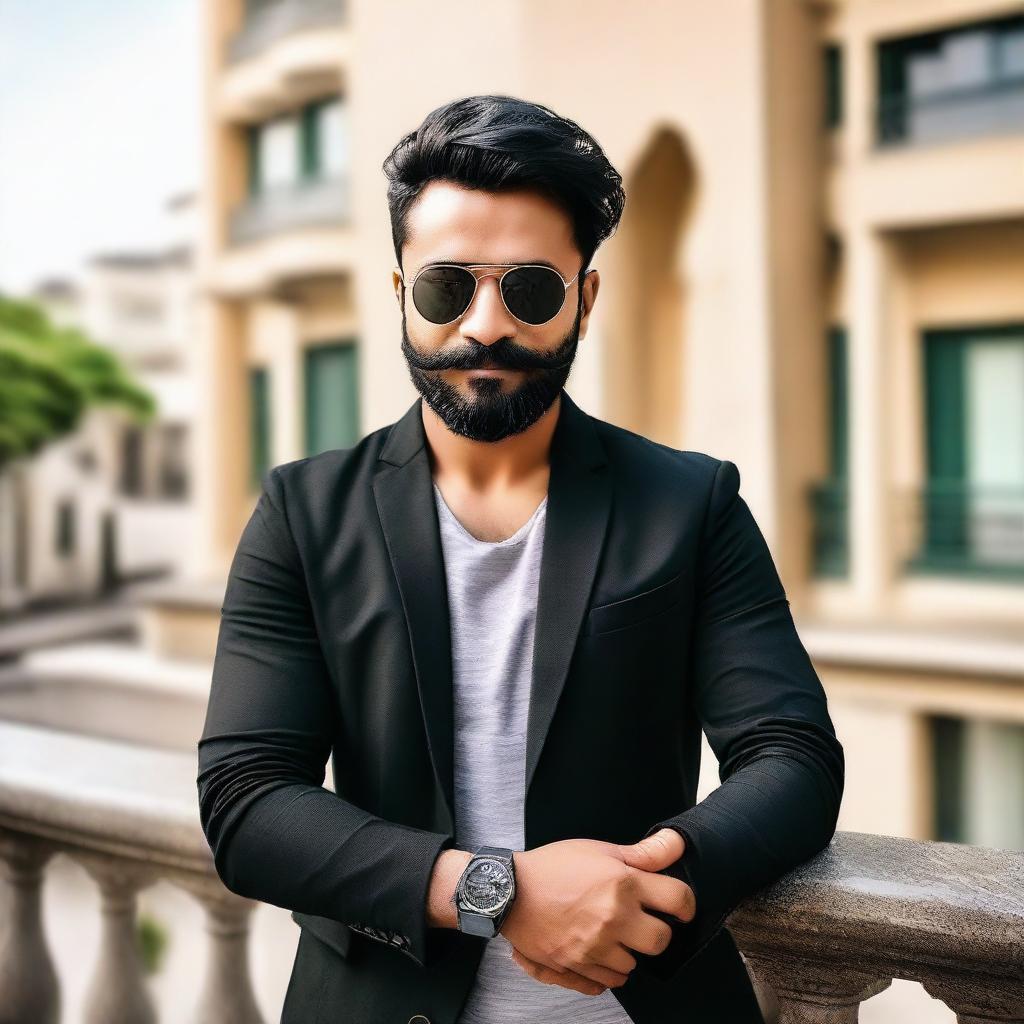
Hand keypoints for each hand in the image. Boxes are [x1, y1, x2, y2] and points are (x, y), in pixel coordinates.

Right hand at [500, 831, 694, 994]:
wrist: (509, 892)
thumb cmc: (554, 866)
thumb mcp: (599, 850)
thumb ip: (643, 853)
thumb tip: (678, 843)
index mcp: (623, 884)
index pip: (678, 900)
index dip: (684, 903)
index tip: (678, 906)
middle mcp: (613, 919)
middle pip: (661, 941)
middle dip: (655, 931)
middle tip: (641, 921)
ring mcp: (594, 948)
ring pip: (634, 965)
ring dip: (628, 951)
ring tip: (611, 933)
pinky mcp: (576, 968)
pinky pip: (608, 983)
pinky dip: (607, 970)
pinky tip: (598, 950)